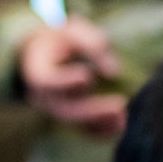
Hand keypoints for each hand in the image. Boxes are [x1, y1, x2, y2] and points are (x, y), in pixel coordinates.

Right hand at [18, 16, 127, 136]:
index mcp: (39, 73)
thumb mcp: (72, 31)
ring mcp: (57, 110)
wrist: (46, 55)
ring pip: (77, 124)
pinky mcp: (70, 117)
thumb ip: (91, 44)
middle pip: (66, 110)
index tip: (87, 77)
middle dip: (93, 111)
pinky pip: (85, 130)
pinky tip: (121, 124)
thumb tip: (113, 72)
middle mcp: (45, 97)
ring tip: (123, 117)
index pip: (48, 82)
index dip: (66, 82)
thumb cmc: (61, 39)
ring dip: (101, 123)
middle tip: (120, 104)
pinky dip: (103, 130)